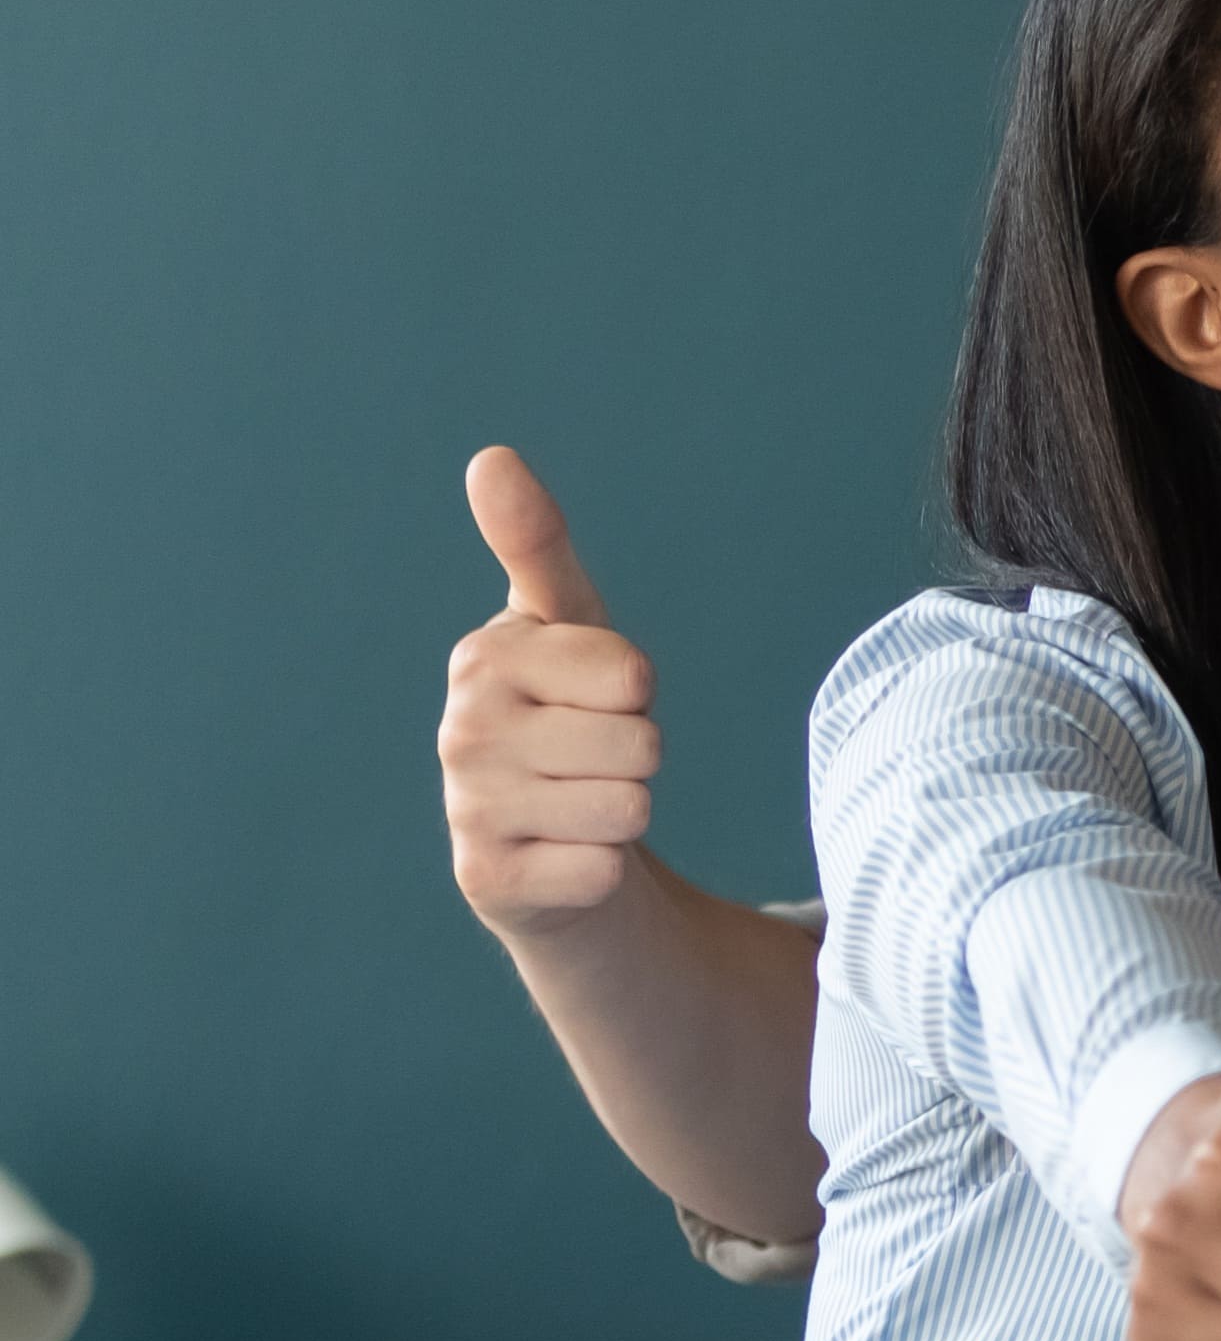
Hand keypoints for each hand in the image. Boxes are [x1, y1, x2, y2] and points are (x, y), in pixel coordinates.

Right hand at [442, 447, 665, 933]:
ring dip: (622, 812)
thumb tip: (490, 458)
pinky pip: (603, 869)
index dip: (637, 691)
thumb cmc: (568, 715)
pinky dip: (602, 869)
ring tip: (578, 804)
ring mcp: (466, 808)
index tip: (599, 698)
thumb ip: (536, 543)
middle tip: (593, 761)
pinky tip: (564, 856)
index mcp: (486, 656)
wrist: (548, 839)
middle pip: (639, 743)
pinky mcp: (486, 882)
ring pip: (627, 807)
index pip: (632, 673)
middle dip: (637, 757)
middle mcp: (461, 728)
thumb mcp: (567, 624)